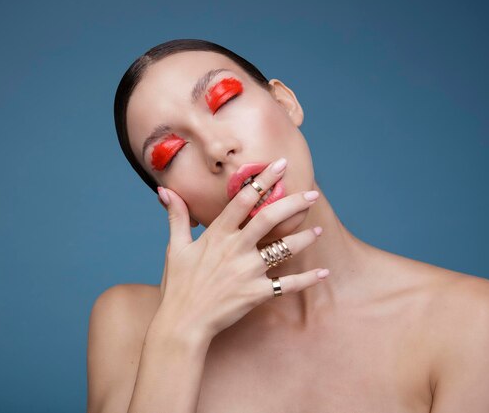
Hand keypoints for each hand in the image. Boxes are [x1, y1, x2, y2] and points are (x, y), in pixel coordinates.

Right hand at [154, 158, 327, 341]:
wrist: (182, 324)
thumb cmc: (178, 285)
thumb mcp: (174, 247)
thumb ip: (176, 216)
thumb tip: (164, 190)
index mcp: (217, 234)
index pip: (242, 199)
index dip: (263, 180)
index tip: (280, 165)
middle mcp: (235, 249)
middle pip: (269, 217)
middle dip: (293, 202)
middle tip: (312, 193)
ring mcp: (247, 271)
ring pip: (283, 249)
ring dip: (303, 238)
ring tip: (318, 230)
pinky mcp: (256, 293)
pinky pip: (288, 284)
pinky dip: (307, 279)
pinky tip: (323, 273)